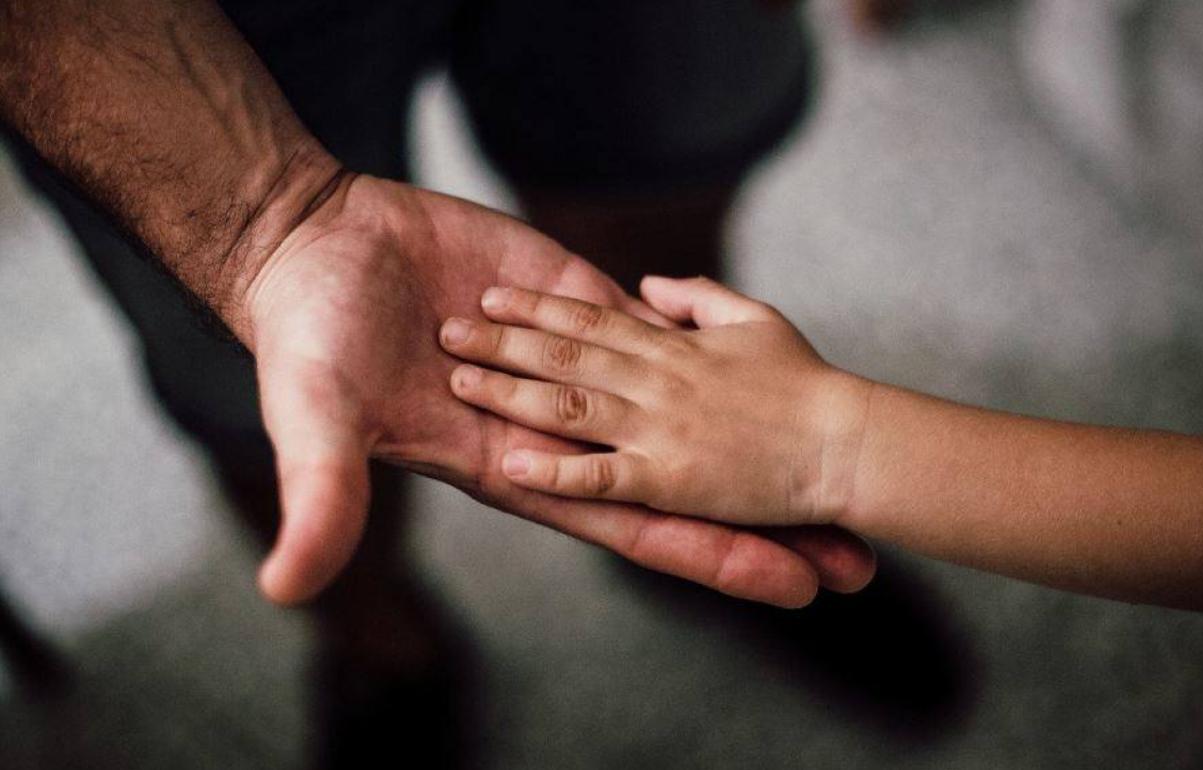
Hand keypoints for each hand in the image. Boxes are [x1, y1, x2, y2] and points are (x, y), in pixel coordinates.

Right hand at [244, 177, 874, 605]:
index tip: (790, 585)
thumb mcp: (316, 423)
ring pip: (685, 407)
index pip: (636, 525)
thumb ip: (320, 499)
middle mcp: (561, 428)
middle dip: (760, 522)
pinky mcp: (574, 298)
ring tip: (834, 463)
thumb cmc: (309, 343)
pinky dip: (708, 344)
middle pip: (683, 483)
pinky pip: (655, 329)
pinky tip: (770, 364)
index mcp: (518, 468)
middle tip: (852, 560)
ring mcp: (576, 364)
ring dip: (754, 437)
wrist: (316, 247)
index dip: (712, 557)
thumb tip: (287, 588)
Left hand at [438, 276, 874, 526]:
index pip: (591, 319)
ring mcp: (659, 431)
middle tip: (447, 329)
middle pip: (565, 355)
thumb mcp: (755, 319)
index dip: (537, 307)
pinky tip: (512, 463)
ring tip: (459, 381)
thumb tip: (649, 285)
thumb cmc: (808, 382)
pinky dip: (556, 470)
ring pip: (570, 405)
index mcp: (674, 347)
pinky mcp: (669, 481)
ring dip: (510, 391)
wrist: (846, 442)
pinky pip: (601, 476)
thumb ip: (698, 298)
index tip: (493, 294)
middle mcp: (657, 382)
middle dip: (502, 341)